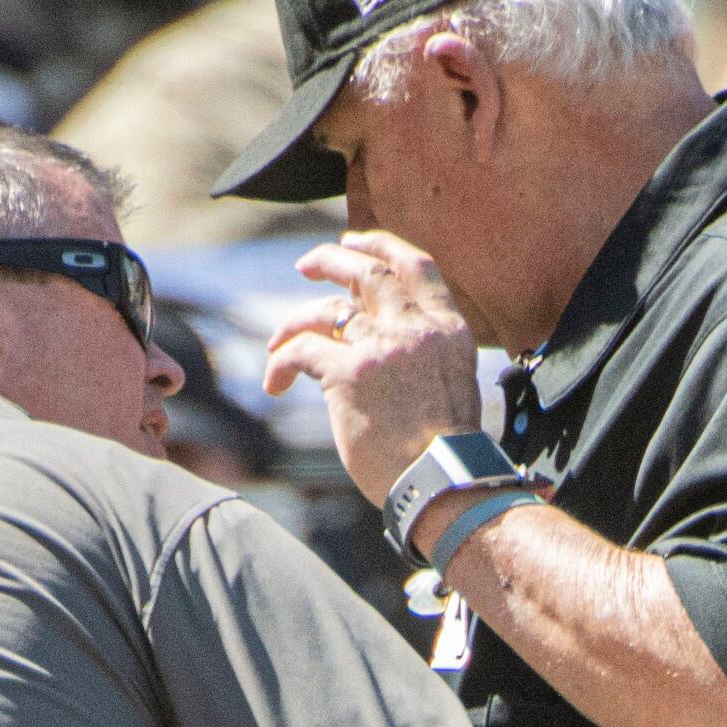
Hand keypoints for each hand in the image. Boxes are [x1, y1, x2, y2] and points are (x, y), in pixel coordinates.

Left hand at [262, 231, 486, 512]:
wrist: (442, 484)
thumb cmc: (444, 452)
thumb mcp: (452, 384)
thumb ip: (424, 353)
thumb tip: (386, 346)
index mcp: (447, 329)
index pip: (416, 266)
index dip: (381, 245)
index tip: (356, 243)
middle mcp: (416, 328)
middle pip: (368, 272)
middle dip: (332, 260)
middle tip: (306, 265)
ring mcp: (382, 347)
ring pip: (327, 311)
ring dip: (294, 321)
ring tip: (277, 341)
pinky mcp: (349, 374)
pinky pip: (301, 351)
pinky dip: (281, 363)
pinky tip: (275, 383)